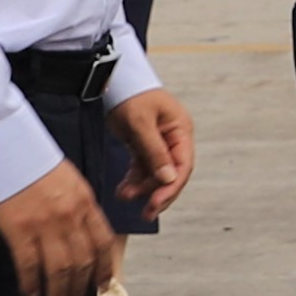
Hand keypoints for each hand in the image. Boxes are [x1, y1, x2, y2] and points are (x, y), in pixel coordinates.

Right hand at [0, 157, 123, 295]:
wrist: (1, 141)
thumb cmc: (30, 159)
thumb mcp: (67, 179)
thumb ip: (77, 206)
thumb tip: (80, 233)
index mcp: (85, 201)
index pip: (103, 242)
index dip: (104, 268)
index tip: (103, 285)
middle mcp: (69, 215)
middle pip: (83, 261)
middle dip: (80, 288)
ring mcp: (44, 222)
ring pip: (60, 269)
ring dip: (58, 292)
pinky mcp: (18, 227)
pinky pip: (29, 264)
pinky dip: (32, 283)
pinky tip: (30, 293)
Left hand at [114, 90, 197, 210]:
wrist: (112, 82)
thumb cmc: (130, 95)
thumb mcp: (140, 122)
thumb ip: (154, 151)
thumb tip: (168, 179)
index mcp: (180, 130)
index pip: (183, 164)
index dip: (171, 186)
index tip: (156, 202)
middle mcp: (174, 139)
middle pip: (172, 174)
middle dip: (159, 194)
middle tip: (146, 213)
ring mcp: (159, 144)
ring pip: (155, 174)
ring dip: (142, 188)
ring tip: (124, 196)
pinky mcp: (144, 146)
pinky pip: (142, 169)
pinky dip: (134, 180)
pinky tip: (123, 190)